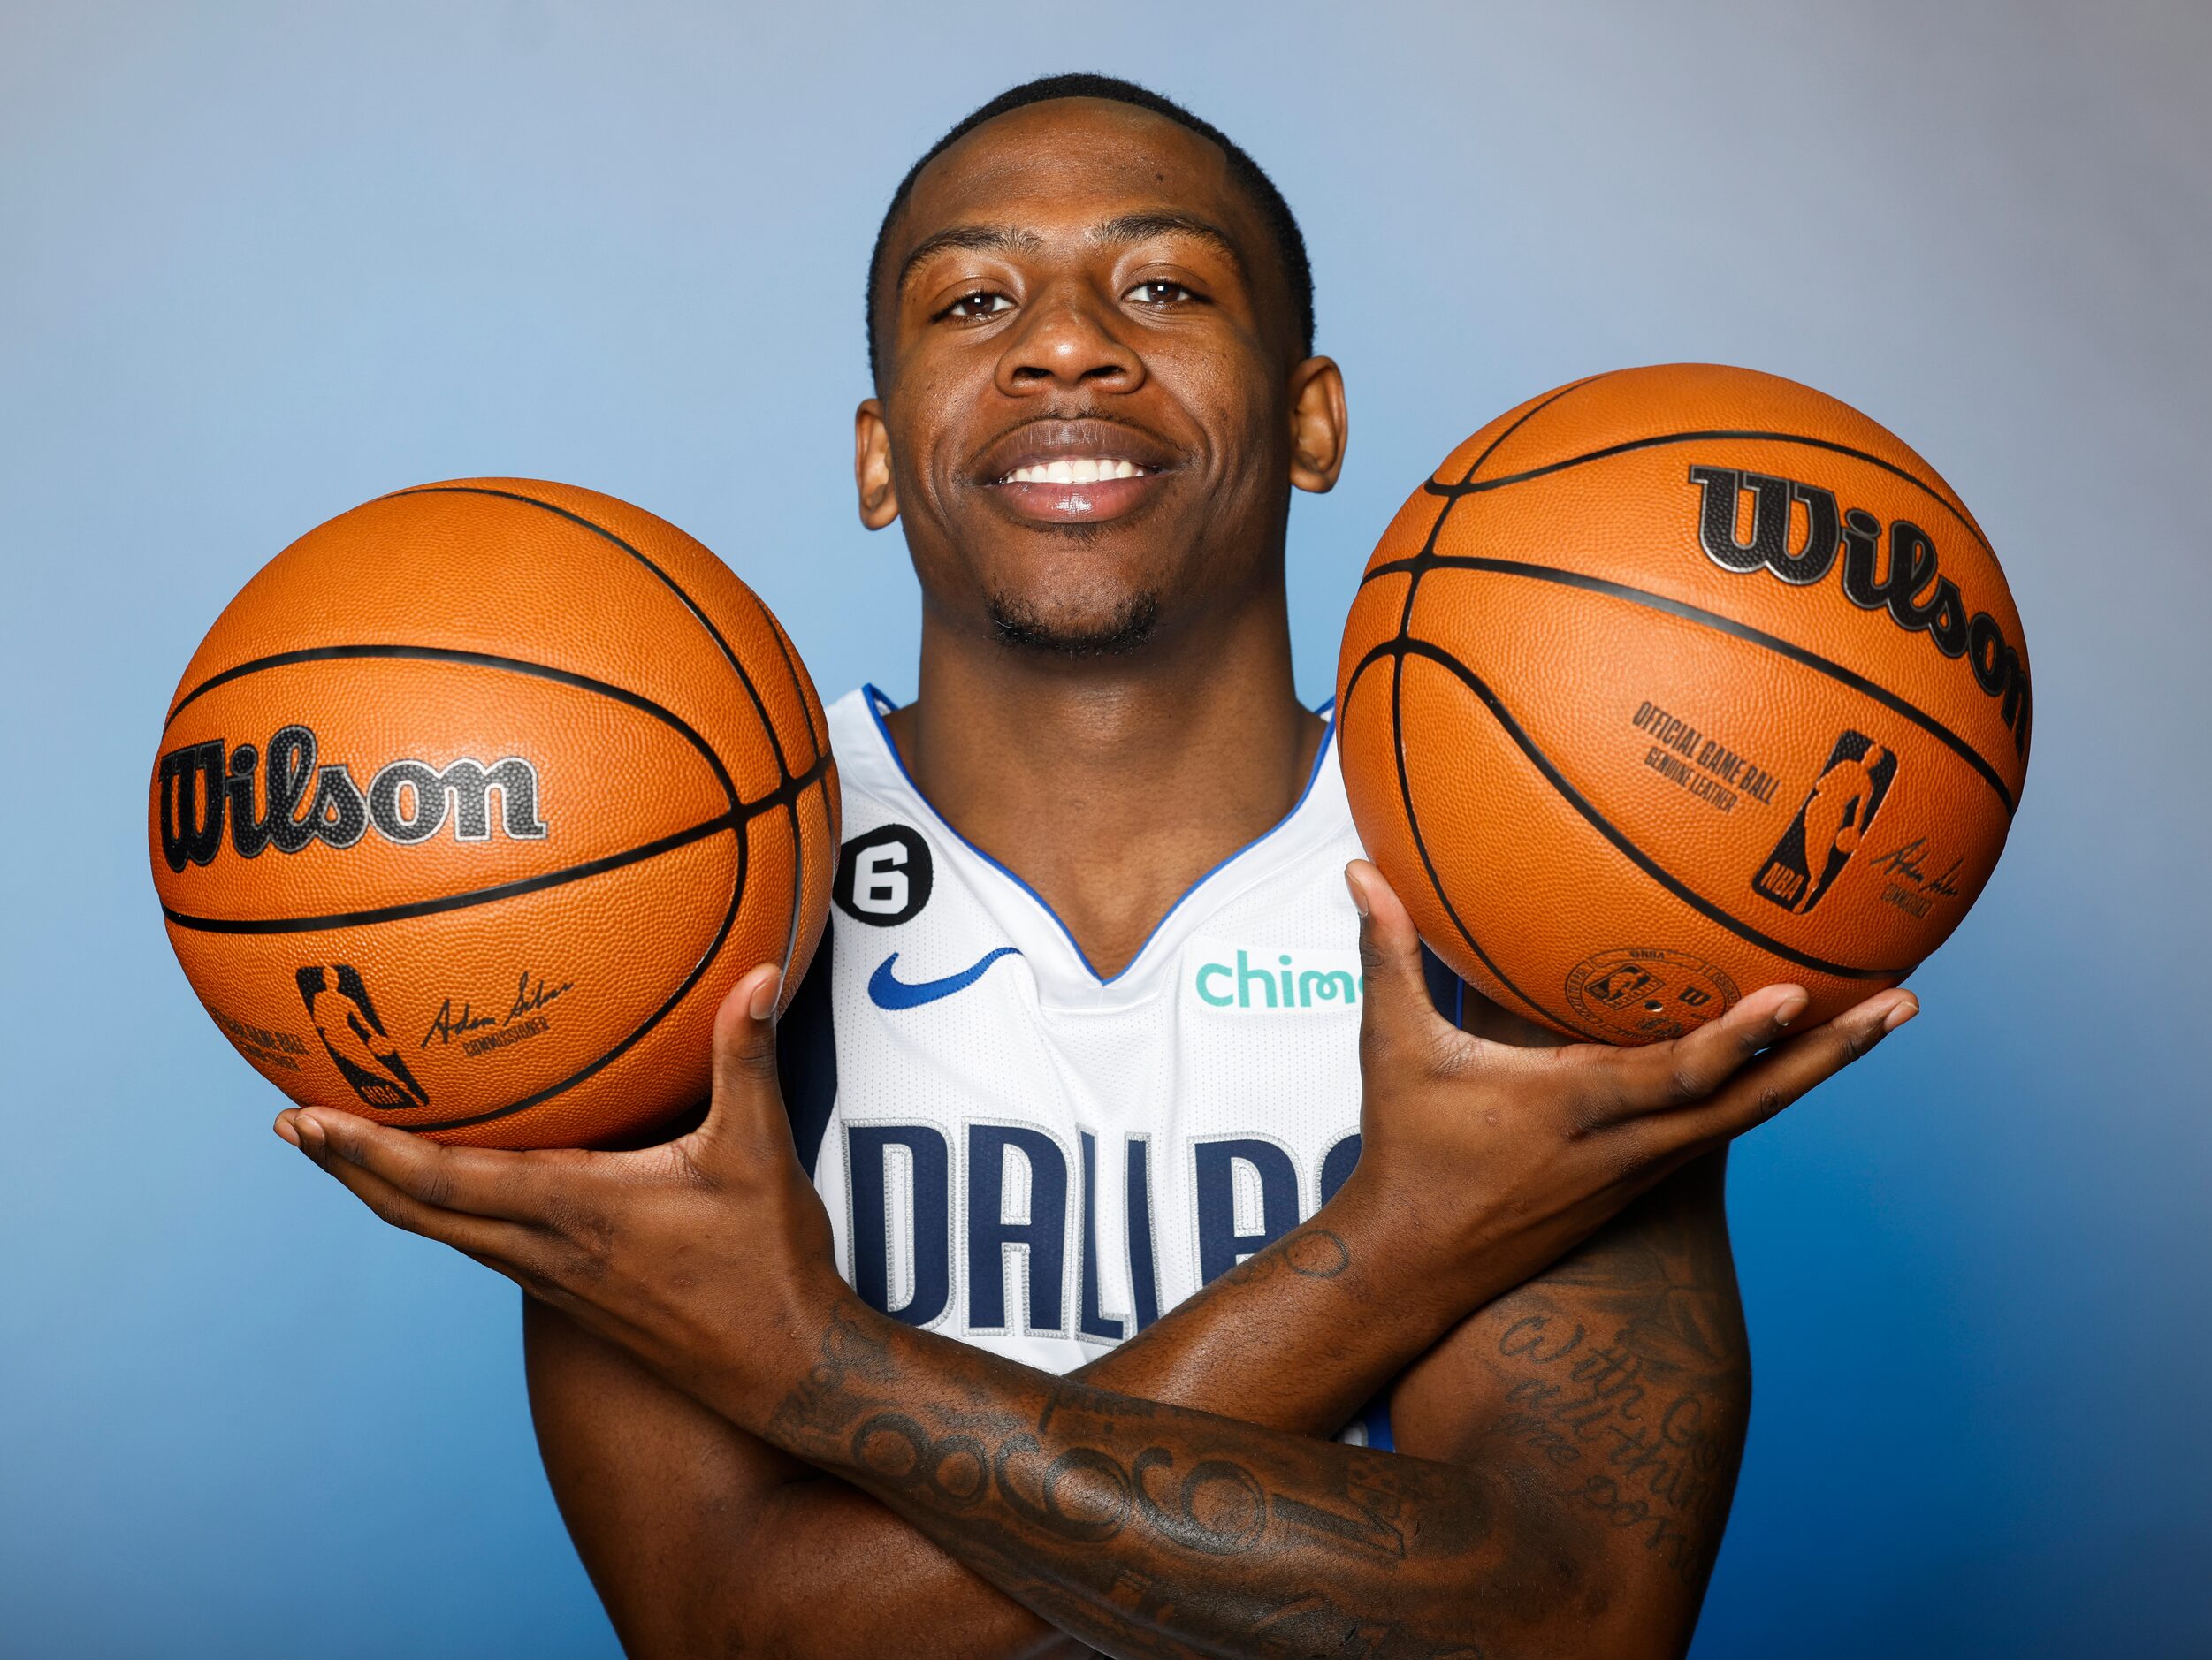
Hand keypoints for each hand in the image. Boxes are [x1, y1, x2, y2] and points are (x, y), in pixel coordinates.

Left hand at [273, 965, 836, 1427]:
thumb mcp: (762, 1154)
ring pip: (443, 1232)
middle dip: (347, 1168)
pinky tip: (452, 1186)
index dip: (365, 1150)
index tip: (305, 1118)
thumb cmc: (769, 1269)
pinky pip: (482, 1242)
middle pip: (416, 1210)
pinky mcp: (572, 1293)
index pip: (442, 1180)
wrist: (784, 1370)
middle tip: (292, 1124)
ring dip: (385, 1190)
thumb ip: (746, 1059)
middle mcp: (545, 1250)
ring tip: (345, 1150)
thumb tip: (755, 974)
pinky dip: (441, 1208)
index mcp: (574, 1212)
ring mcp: (554, 1278)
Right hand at [1339, 859, 1915, 1301]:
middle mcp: (1627, 1145)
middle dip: (1828, 1053)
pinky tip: (1806, 1050)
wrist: (1420, 1262)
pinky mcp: (1645, 1179)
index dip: (1735, 1041)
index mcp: (1573, 1108)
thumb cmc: (1408, 1148)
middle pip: (1751, 1102)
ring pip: (1752, 1117)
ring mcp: (1644, 1168)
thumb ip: (1388, 955)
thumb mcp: (1393, 1049)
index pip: (1672, 1078)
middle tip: (1903, 1005)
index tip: (1793, 996)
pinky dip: (1771, 1083)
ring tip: (1884, 1017)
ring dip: (1819, 1068)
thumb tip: (1357, 871)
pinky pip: (1724, 1123)